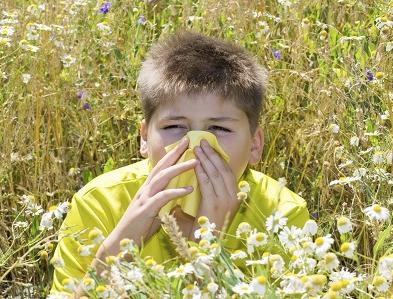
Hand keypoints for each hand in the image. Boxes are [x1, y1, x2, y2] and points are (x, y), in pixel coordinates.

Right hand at [95, 136, 198, 266]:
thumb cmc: (140, 227)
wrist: (121, 242)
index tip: (185, 143)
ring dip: (179, 168)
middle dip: (175, 153)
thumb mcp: (153, 209)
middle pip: (161, 166)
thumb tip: (178, 193)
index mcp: (148, 188)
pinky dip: (176, 192)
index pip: (162, 166)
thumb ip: (163, 199)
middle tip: (188, 140)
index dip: (173, 154)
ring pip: (162, 177)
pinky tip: (190, 189)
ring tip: (195, 162)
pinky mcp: (146, 210)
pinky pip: (163, 197)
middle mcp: (146, 189)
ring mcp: (144, 198)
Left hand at [192, 139, 239, 239]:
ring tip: (197, 148)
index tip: (210, 146)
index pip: (228, 171)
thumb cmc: (205, 226)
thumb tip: (201, 174)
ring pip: (216, 174)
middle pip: (223, 169)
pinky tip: (195, 163)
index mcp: (234, 196)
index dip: (219, 157)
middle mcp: (233, 197)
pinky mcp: (214, 204)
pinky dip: (201, 172)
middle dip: (213, 154)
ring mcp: (225, 200)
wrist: (205, 245)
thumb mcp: (212, 204)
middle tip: (202, 141)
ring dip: (206, 159)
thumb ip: (209, 190)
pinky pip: (207, 183)